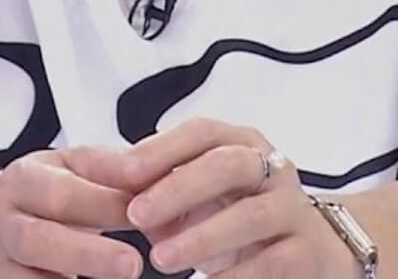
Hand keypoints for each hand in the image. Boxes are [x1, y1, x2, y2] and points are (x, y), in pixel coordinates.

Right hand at [0, 145, 146, 277]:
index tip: (146, 212)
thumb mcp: (64, 168)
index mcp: (23, 181)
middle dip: (86, 254)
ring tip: (121, 278)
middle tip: (132, 265)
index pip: (62, 191)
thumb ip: (107, 169)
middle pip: (37, 241)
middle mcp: (5, 224)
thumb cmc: (35, 196)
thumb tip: (156, 171)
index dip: (103, 204)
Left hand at [118, 119, 359, 277]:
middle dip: (179, 188)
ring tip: (162, 258)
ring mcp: (293, 209)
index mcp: (239, 142)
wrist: (310, 247)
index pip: (200, 133)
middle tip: (137, 216)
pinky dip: (237, 274)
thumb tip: (86, 167)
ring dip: (203, 236)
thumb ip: (145, 179)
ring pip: (252, 214)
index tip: (122, 173)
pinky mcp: (308, 252)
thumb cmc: (235, 211)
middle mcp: (271, 168)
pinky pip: (274, 261)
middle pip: (227, 164)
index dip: (161, 150)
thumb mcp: (190, 191)